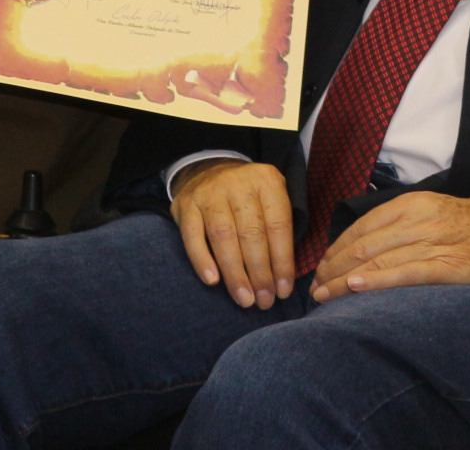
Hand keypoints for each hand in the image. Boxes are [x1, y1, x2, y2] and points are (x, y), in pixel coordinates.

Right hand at [172, 159, 296, 309]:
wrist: (207, 169)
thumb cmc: (247, 195)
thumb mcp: (271, 196)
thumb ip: (280, 227)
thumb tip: (284, 276)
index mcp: (266, 181)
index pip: (278, 225)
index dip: (282, 261)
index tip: (283, 291)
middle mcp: (238, 184)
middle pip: (251, 234)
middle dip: (260, 273)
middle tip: (264, 301)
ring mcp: (210, 193)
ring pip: (224, 237)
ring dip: (235, 273)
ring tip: (244, 299)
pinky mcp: (186, 204)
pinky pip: (193, 236)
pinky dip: (202, 260)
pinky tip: (213, 281)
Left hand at [309, 191, 469, 301]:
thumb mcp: (433, 213)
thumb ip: (402, 227)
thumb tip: (365, 248)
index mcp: (412, 205)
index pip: (362, 227)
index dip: (336, 249)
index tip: (320, 268)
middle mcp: (418, 220)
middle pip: (363, 245)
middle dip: (332, 268)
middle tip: (313, 287)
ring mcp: (434, 243)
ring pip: (377, 260)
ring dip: (344, 280)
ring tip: (324, 297)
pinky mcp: (450, 266)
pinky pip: (406, 273)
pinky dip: (377, 281)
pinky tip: (355, 289)